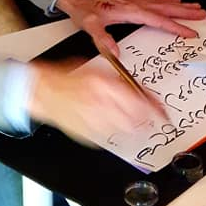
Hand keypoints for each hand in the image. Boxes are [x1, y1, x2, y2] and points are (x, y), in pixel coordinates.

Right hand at [28, 59, 166, 144]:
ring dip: (135, 127)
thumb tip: (138, 90)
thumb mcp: (96, 71)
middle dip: (148, 119)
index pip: (138, 100)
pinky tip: (118, 125)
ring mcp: (93, 120)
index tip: (163, 112)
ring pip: (125, 129)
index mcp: (103, 85)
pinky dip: (119, 131)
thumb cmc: (67, 78)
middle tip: (155, 118)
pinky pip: (110, 135)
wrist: (43, 92)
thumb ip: (119, 81)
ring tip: (138, 122)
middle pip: (135, 118)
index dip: (155, 108)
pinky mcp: (88, 133)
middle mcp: (100, 103)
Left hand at [55, 0, 205, 55]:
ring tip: (195, 7)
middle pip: (165, 6)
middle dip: (184, 11)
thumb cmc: (83, 10)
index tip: (188, 32)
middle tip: (202, 14)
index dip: (174, 26)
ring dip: (179, 4)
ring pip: (162, 0)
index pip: (156, 19)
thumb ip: (103, 39)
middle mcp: (134, 2)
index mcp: (128, 9)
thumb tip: (115, 53)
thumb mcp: (90, 26)